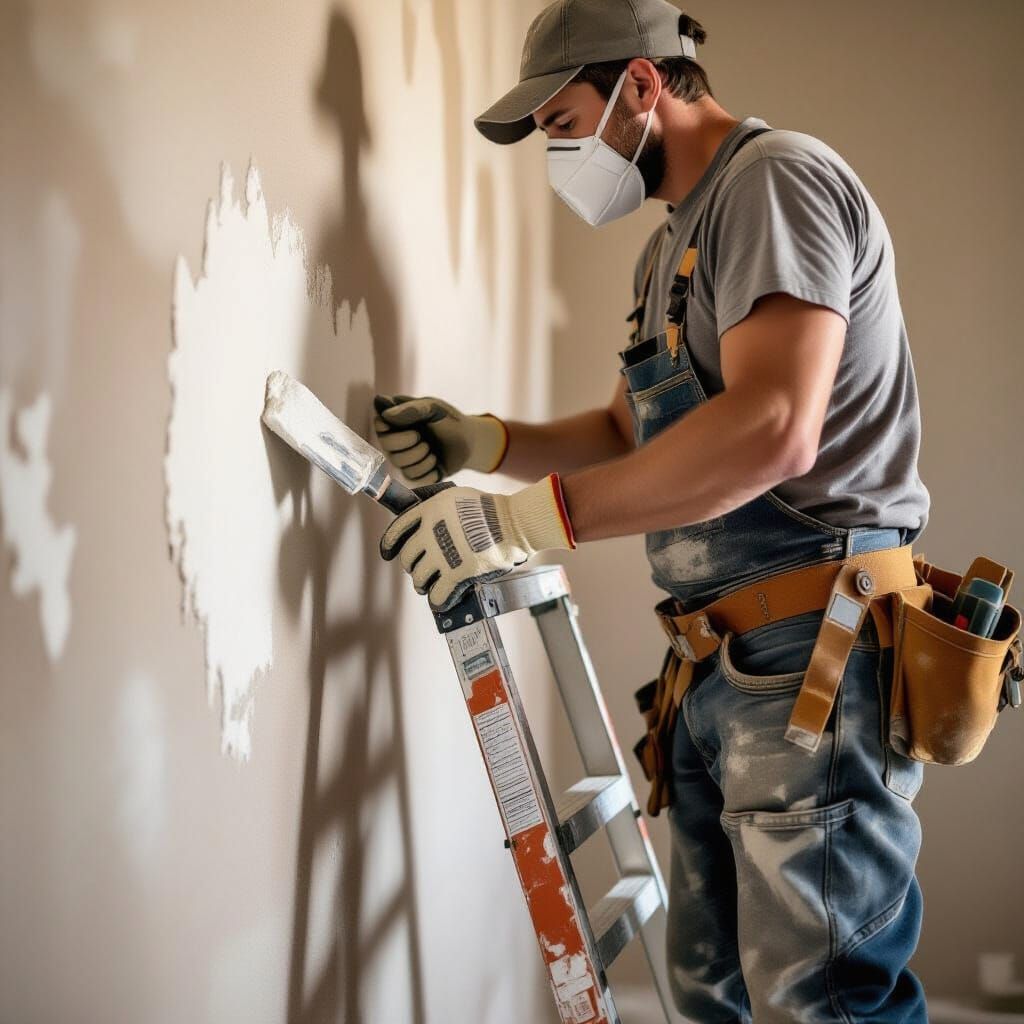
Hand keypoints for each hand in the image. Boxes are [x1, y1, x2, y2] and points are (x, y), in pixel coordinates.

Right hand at [372, 394, 508, 482]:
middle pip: (386, 447)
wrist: (468, 441)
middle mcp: (394, 440)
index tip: (412, 427)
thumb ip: (412, 409)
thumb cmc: (448, 420)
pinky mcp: (413, 475)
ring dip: (421, 457)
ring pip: (400, 465)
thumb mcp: (434, 408)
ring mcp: (402, 459)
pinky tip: (435, 463)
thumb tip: (386, 415)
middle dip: (408, 444)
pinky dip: (428, 471)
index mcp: (396, 420)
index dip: (392, 429)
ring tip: (432, 450)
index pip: (379, 425)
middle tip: (423, 439)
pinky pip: (413, 478)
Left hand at [379, 473, 576, 612]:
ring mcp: (443, 554)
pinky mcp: (458, 574)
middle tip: (422, 570)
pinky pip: (438, 595)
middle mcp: (431, 532)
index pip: (397, 530)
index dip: (389, 544)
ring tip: (430, 586)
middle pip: (408, 558)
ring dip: (423, 585)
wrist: (514, 523)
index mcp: (429, 511)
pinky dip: (438, 601)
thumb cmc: (491, 510)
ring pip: (420, 579)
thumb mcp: (455, 497)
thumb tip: (420, 517)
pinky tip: (441, 602)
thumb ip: (435, 507)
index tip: (387, 553)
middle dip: (413, 566)